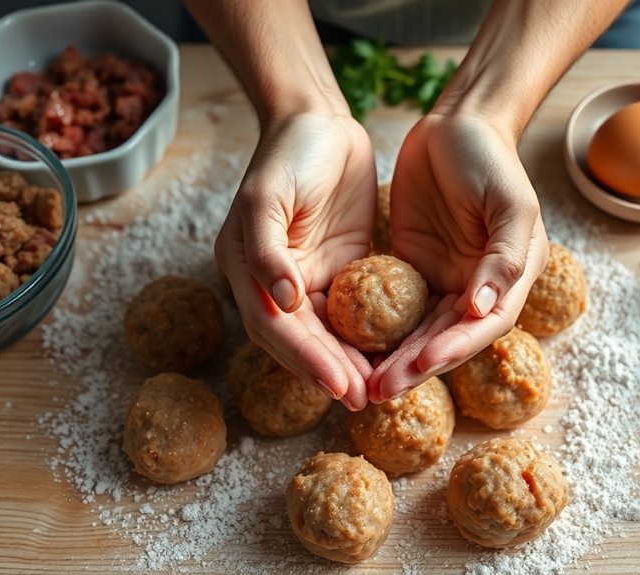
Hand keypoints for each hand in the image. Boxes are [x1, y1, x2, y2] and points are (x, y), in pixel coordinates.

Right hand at [216, 111, 375, 409]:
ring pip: (327, 333)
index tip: (337, 384)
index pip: (275, 326)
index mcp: (246, 268)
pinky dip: (367, 335)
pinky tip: (392, 354)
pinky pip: (352, 312)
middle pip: (301, 339)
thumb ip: (267, 250)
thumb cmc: (288, 152)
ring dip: (349, 362)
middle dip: (330, 370)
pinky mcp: (341, 269)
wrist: (319, 120)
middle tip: (363, 399)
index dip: (304, 358)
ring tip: (378, 389)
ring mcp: (308, 278)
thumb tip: (281, 301)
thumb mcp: (268, 195)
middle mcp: (274, 282)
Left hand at [368, 112, 548, 400]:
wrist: (456, 124)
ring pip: (420, 331)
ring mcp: (443, 280)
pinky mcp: (412, 269)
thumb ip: (503, 258)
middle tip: (380, 390)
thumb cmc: (490, 158)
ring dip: (395, 359)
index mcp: (509, 278)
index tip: (422, 363)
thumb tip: (481, 309)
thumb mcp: (509, 203)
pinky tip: (354, 349)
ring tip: (365, 384)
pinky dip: (380, 331)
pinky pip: (396, 309)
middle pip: (447, 339)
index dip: (453, 349)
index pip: (482, 327)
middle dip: (416, 366)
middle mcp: (478, 288)